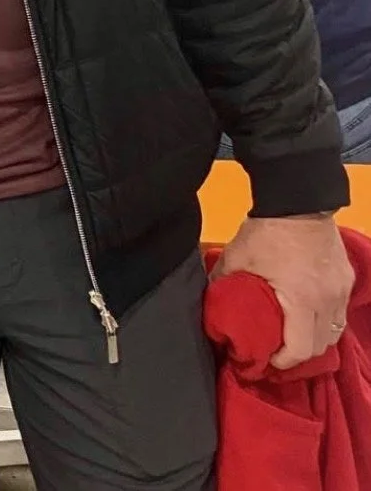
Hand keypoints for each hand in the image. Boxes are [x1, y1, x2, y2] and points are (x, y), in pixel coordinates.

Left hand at [214, 215, 352, 368]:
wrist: (299, 198)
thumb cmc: (266, 231)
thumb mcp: (238, 256)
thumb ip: (224, 280)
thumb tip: (213, 299)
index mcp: (301, 300)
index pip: (300, 348)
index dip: (284, 361)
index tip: (268, 360)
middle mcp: (328, 300)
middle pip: (321, 345)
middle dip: (300, 353)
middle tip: (280, 349)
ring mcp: (341, 290)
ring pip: (334, 331)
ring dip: (316, 337)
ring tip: (295, 334)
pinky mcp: (347, 279)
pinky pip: (340, 311)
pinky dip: (326, 319)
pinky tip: (309, 313)